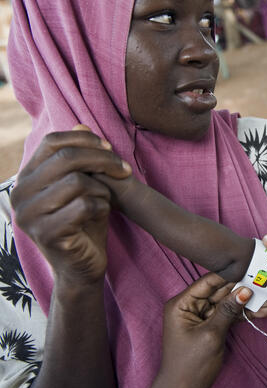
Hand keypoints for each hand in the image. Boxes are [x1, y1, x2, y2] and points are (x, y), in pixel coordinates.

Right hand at [10, 125, 131, 285]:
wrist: (83, 265)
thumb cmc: (85, 221)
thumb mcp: (83, 185)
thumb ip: (80, 158)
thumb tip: (81, 122)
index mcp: (26, 177)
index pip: (53, 141)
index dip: (86, 140)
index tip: (110, 148)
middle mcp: (20, 194)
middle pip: (67, 158)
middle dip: (104, 160)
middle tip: (125, 171)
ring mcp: (29, 215)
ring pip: (77, 181)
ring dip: (102, 189)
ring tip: (105, 200)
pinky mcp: (46, 234)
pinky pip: (84, 206)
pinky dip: (101, 207)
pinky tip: (101, 215)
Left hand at [143, 272, 252, 387]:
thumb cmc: (189, 366)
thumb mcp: (211, 335)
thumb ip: (227, 310)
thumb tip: (245, 290)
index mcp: (182, 303)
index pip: (208, 282)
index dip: (230, 275)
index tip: (251, 269)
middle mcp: (191, 306)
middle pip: (221, 291)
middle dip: (244, 290)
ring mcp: (202, 316)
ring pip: (228, 303)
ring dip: (248, 303)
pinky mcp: (212, 326)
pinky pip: (230, 315)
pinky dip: (245, 314)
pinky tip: (263, 311)